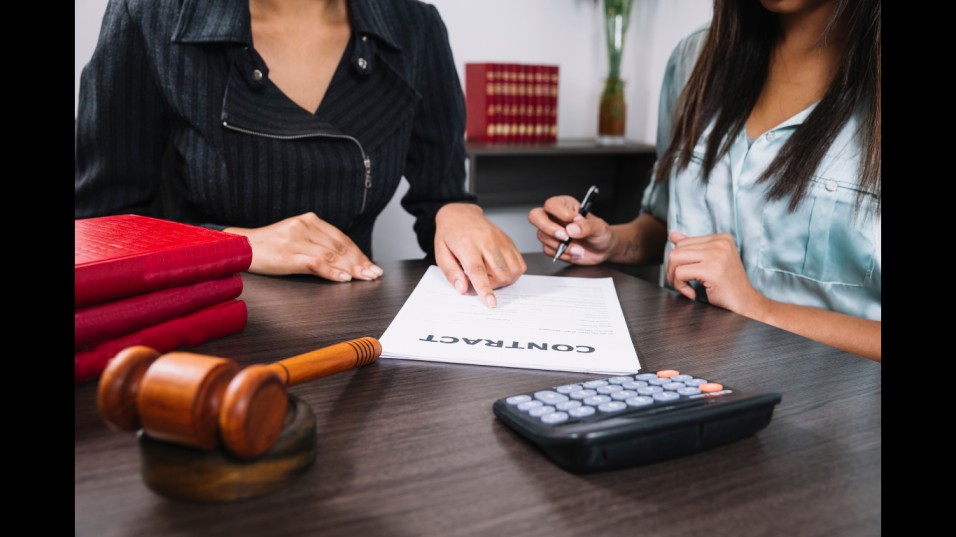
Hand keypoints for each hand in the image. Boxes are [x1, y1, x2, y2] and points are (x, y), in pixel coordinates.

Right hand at [224, 212, 382, 281]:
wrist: (240, 247)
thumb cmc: (268, 246)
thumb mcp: (295, 238)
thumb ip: (317, 244)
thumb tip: (343, 260)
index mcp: (309, 220)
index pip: (341, 238)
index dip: (358, 253)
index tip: (370, 265)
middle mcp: (304, 226)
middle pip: (339, 246)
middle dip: (360, 262)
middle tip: (374, 273)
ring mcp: (296, 239)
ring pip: (331, 255)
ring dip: (352, 268)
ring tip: (365, 277)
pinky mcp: (288, 253)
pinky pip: (316, 263)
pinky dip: (332, 271)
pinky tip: (344, 278)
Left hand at [434, 203, 526, 306]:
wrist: (461, 214)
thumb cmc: (449, 234)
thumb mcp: (441, 253)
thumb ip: (451, 273)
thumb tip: (463, 288)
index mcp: (467, 244)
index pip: (478, 270)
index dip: (485, 288)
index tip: (491, 303)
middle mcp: (487, 241)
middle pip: (500, 273)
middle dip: (493, 285)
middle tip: (480, 280)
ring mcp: (501, 240)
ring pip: (513, 270)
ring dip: (504, 280)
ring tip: (490, 273)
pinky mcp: (509, 241)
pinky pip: (520, 263)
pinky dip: (512, 272)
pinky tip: (499, 268)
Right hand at [527, 195, 615, 263]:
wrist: (603, 250)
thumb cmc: (601, 233)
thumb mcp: (599, 227)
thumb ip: (586, 226)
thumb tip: (571, 229)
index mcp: (565, 205)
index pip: (551, 204)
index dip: (560, 213)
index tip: (574, 220)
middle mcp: (554, 217)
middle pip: (535, 216)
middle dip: (549, 228)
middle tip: (565, 236)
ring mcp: (551, 232)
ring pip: (542, 236)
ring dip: (561, 245)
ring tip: (578, 249)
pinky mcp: (551, 246)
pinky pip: (548, 250)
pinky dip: (562, 254)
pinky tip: (574, 253)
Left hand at [666, 232, 766, 316]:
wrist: (746, 304)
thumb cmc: (728, 286)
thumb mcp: (711, 262)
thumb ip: (694, 248)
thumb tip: (673, 236)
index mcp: (721, 238)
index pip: (684, 243)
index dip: (678, 262)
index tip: (685, 276)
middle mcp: (720, 243)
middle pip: (677, 250)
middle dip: (673, 269)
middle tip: (682, 284)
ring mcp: (717, 255)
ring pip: (675, 259)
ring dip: (675, 278)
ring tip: (686, 288)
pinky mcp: (712, 270)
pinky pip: (680, 273)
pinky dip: (680, 286)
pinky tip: (692, 293)